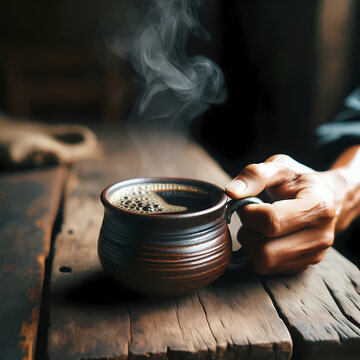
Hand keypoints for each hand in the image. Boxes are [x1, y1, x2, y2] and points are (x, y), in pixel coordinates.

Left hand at [225, 155, 335, 273]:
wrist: (325, 196)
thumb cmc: (298, 180)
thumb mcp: (279, 166)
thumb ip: (255, 175)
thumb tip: (231, 192)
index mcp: (318, 207)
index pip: (272, 221)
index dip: (248, 213)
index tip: (247, 203)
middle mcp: (321, 236)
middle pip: (266, 251)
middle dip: (247, 233)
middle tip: (250, 217)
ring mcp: (314, 255)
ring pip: (264, 263)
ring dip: (250, 245)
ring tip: (256, 226)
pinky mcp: (303, 266)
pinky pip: (267, 270)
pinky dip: (256, 254)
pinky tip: (262, 237)